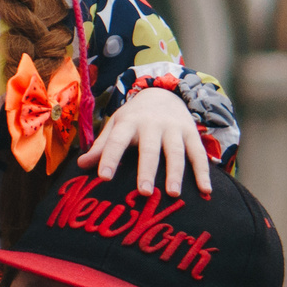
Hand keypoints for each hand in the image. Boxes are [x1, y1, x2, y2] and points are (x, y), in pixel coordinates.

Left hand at [76, 86, 210, 194]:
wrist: (163, 93)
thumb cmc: (134, 117)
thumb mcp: (116, 125)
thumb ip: (101, 146)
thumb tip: (81, 165)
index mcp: (129, 122)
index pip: (116, 141)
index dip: (110, 158)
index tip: (103, 177)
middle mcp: (152, 124)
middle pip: (149, 149)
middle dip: (147, 170)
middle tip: (144, 193)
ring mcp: (174, 128)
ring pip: (175, 152)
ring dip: (175, 173)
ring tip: (173, 194)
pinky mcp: (192, 134)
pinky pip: (199, 154)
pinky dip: (203, 172)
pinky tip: (205, 191)